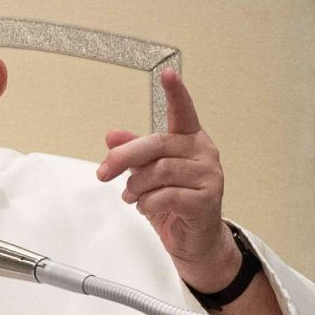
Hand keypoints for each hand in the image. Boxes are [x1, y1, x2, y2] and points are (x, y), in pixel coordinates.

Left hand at [95, 68, 241, 292]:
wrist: (194, 241)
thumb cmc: (174, 203)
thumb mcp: (147, 174)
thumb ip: (133, 153)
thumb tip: (112, 135)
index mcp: (190, 141)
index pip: (184, 112)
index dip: (176, 92)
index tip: (167, 73)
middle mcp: (204, 153)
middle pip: (158, 144)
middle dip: (124, 157)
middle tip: (104, 171)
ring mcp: (209, 176)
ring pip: (159, 172)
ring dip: (136, 186)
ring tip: (132, 196)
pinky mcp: (207, 200)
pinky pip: (166, 195)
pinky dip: (148, 203)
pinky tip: (147, 208)